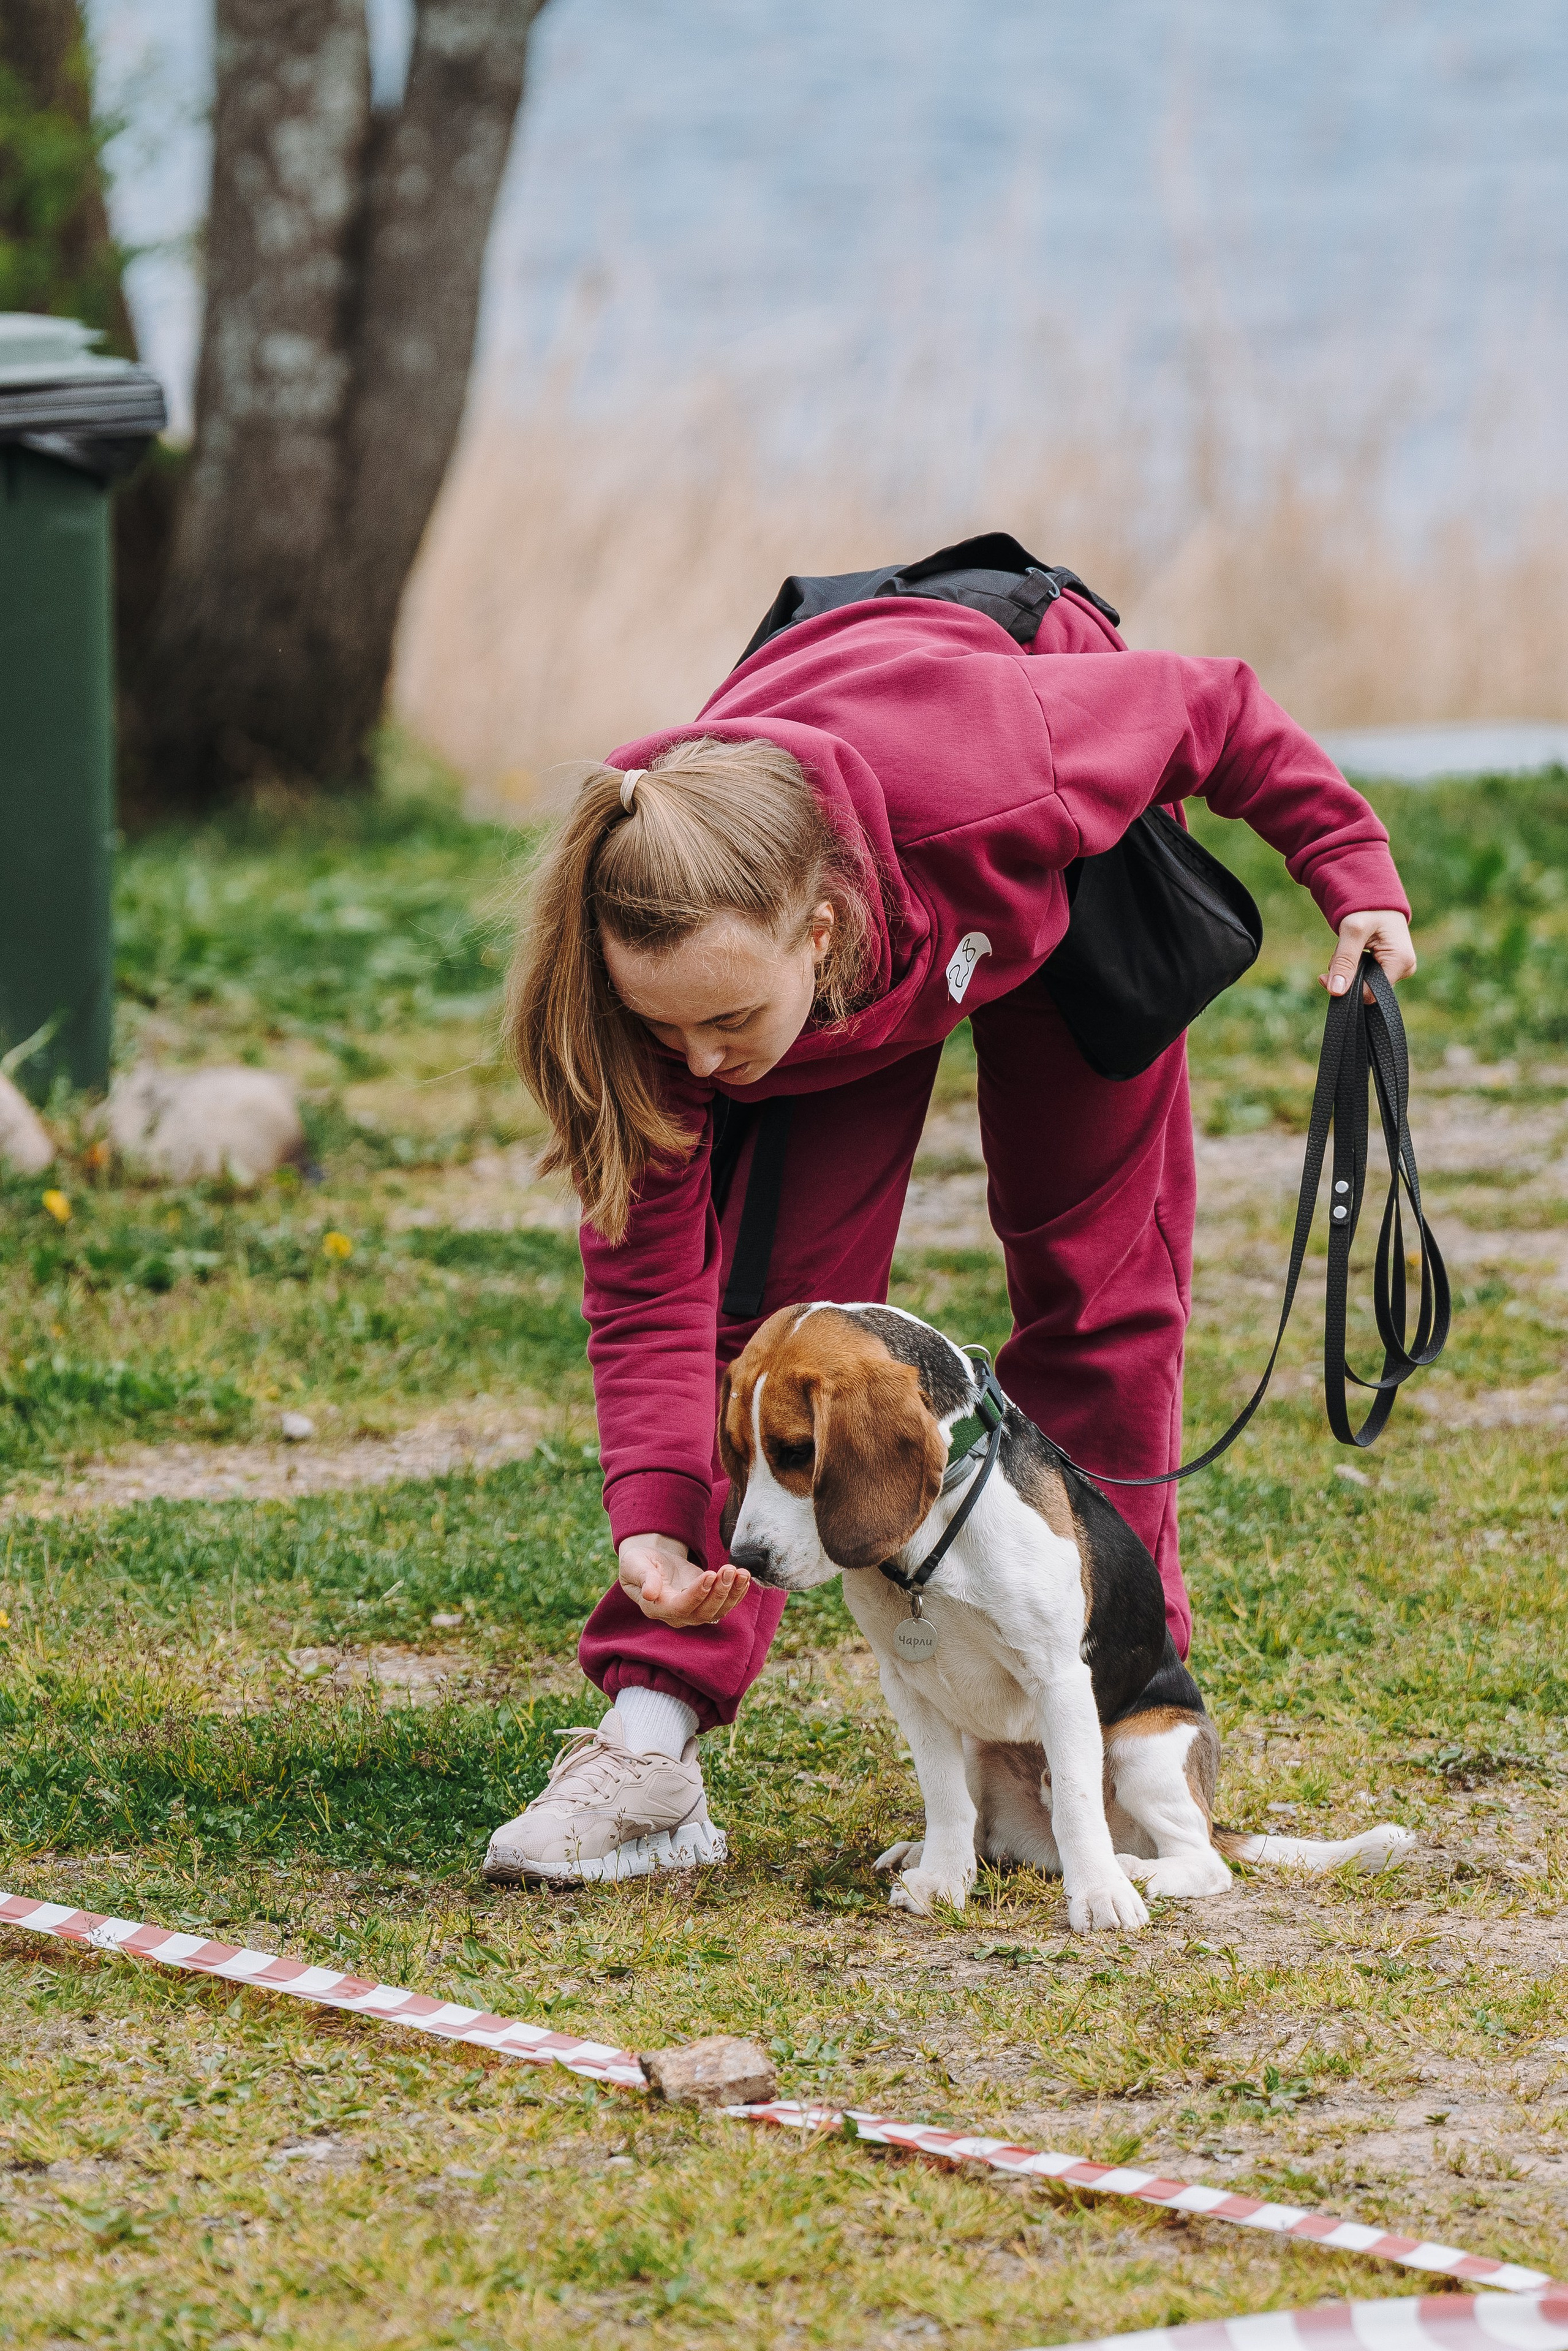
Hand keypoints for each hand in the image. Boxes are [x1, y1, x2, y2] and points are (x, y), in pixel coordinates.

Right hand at [617, 1532, 751, 1626]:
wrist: (650, 1562)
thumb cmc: (639, 1562)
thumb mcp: (634, 1564)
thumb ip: (644, 1577)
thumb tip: (650, 1593)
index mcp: (657, 1607)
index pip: (680, 1607)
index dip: (697, 1593)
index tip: (709, 1574)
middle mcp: (676, 1615)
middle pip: (703, 1613)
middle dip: (719, 1592)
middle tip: (729, 1569)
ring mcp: (693, 1611)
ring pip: (717, 1611)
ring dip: (732, 1593)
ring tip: (742, 1573)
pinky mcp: (706, 1603)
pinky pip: (724, 1605)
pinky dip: (737, 1594)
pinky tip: (744, 1578)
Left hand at [1323, 910, 1416, 1001]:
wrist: (1377, 897)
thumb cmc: (1368, 908)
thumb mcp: (1352, 931)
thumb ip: (1344, 961)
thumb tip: (1336, 992)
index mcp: (1401, 962)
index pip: (1369, 994)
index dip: (1346, 989)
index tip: (1326, 975)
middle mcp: (1405, 969)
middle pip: (1366, 989)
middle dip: (1347, 974)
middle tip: (1339, 952)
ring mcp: (1400, 968)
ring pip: (1364, 982)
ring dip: (1349, 968)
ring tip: (1349, 945)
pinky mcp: (1392, 966)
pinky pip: (1367, 975)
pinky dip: (1354, 964)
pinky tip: (1354, 949)